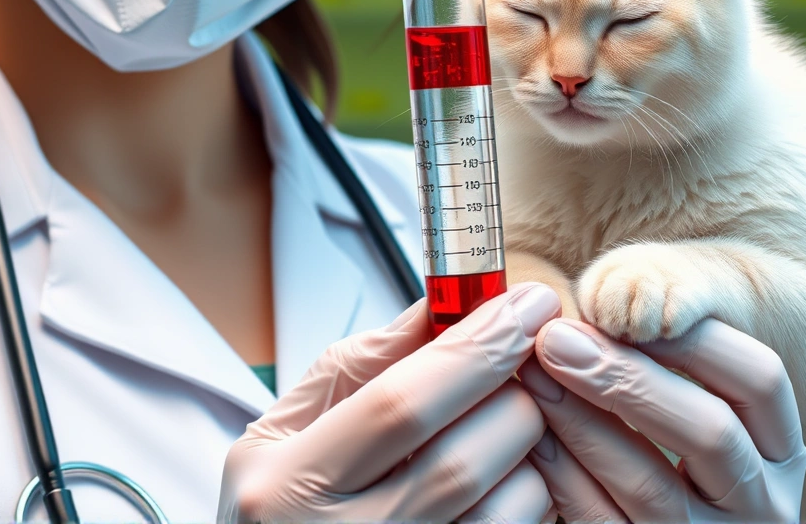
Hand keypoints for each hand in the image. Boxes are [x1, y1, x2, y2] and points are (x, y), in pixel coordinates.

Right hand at [219, 284, 561, 523]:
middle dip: (511, 394)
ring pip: (505, 506)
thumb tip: (442, 306)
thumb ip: (361, 364)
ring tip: (504, 420)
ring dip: (527, 448)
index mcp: (287, 487)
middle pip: (463, 459)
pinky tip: (505, 470)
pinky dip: (529, 492)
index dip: (476, 348)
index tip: (525, 303)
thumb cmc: (276, 508)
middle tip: (522, 363)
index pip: (400, 406)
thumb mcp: (282, 430)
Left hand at [517, 318, 805, 522]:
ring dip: (583, 423)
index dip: (696, 337)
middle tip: (557, 338)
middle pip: (711, 432)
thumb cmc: (666, 446)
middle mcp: (762, 504)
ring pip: (652, 486)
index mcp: (779, 452)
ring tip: (534, 376)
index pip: (761, 379)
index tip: (624, 306)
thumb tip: (606, 296)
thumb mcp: (690, 408)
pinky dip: (565, 478)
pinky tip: (532, 436)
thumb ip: (666, 355)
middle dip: (628, 378)